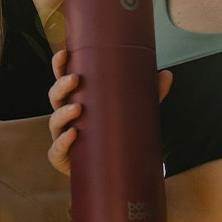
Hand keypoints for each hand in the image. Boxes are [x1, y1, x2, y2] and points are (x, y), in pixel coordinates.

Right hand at [45, 49, 171, 174]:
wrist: (112, 168)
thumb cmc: (117, 132)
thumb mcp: (133, 110)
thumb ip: (149, 93)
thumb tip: (167, 74)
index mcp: (77, 98)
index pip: (63, 78)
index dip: (59, 65)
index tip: (65, 53)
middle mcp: (65, 114)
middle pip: (55, 96)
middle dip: (62, 85)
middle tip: (76, 79)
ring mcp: (61, 135)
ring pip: (54, 121)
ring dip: (63, 113)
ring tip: (78, 108)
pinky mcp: (62, 157)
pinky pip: (57, 149)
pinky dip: (63, 141)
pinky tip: (73, 135)